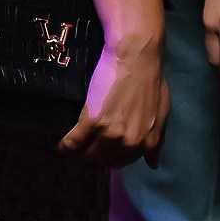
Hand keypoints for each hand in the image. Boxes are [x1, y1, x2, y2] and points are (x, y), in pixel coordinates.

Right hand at [60, 33, 168, 165]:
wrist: (136, 56)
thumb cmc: (150, 78)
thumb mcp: (162, 111)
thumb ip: (158, 138)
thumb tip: (153, 164)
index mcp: (148, 142)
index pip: (121, 162)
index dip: (108, 157)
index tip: (99, 151)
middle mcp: (130, 143)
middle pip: (102, 160)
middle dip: (92, 155)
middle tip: (83, 145)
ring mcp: (111, 135)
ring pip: (86, 155)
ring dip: (76, 153)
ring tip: (69, 145)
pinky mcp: (92, 123)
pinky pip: (72, 143)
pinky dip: (62, 146)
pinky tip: (57, 144)